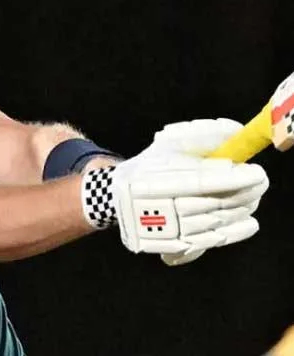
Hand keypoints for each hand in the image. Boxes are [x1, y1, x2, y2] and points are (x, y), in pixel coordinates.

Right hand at [80, 119, 267, 260]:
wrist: (118, 199)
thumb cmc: (150, 166)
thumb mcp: (168, 144)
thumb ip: (200, 134)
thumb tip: (235, 132)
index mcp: (148, 177)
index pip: (197, 182)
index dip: (231, 180)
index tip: (256, 173)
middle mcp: (152, 207)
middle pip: (208, 204)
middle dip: (242, 194)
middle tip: (261, 183)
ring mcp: (160, 230)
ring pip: (212, 223)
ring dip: (240, 211)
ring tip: (253, 198)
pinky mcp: (167, 246)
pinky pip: (207, 242)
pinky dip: (233, 233)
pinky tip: (249, 222)